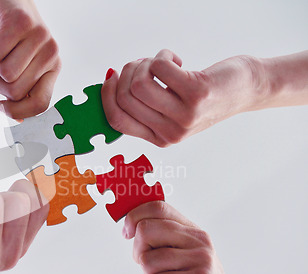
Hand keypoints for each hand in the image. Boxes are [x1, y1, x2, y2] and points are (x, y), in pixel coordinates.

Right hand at [0, 0, 60, 117]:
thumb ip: (22, 91)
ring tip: (0, 48)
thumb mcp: (22, 65)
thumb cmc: (13, 37)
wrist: (9, 0)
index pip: (40, 104)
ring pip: (4, 73)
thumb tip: (17, 121)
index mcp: (53, 68)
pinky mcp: (21, 23)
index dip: (17, 112)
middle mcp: (51, 54)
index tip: (0, 107)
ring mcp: (39, 37)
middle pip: (15, 92)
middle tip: (1, 63)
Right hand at [101, 49, 265, 146]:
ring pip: (139, 84)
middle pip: (125, 98)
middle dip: (127, 72)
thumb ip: (146, 108)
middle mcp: (171, 132)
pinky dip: (163, 56)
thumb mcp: (172, 111)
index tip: (111, 76)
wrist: (246, 90)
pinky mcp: (196, 94)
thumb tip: (110, 84)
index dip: (106, 95)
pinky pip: (159, 68)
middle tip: (143, 64)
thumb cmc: (206, 97)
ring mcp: (184, 115)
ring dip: (144, 64)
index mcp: (159, 139)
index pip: (116, 120)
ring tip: (159, 62)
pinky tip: (177, 60)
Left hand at [123, 201, 238, 273]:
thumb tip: (130, 226)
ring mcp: (201, 260)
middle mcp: (199, 241)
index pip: (158, 207)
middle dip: (139, 253)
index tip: (126, 232)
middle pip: (145, 230)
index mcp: (192, 231)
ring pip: (147, 261)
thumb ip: (159, 240)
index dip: (134, 216)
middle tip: (153, 270)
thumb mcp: (176, 257)